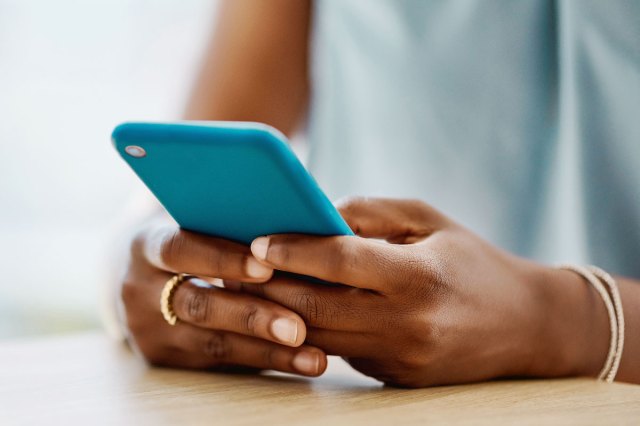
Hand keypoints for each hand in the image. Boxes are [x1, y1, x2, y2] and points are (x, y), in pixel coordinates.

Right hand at [119, 219, 326, 376]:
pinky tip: (301, 361)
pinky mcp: (166, 360)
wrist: (148, 277)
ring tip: (313, 357)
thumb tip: (303, 228)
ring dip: (269, 351)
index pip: (181, 249)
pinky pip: (222, 363)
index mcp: (147, 245)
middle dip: (251, 316)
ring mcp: (150, 330)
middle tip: (297, 327)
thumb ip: (233, 226)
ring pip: (213, 343)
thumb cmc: (195, 240)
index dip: (223, 259)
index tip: (267, 267)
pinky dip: (266, 361)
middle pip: (198, 305)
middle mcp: (140, 290)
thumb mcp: (198, 225)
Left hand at [242, 198, 607, 386]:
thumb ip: (370, 214)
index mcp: (418, 277)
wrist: (526, 326)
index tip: (257, 240)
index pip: (340, 263)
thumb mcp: (429, 220)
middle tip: (235, 267)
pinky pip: (341, 351)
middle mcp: (408, 325)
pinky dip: (312, 330)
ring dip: (279, 314)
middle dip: (269, 287)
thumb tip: (315, 216)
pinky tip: (293, 309)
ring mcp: (400, 358)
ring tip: (251, 288)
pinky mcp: (395, 377)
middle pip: (316, 308)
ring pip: (320, 337)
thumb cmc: (472, 261)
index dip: (293, 250)